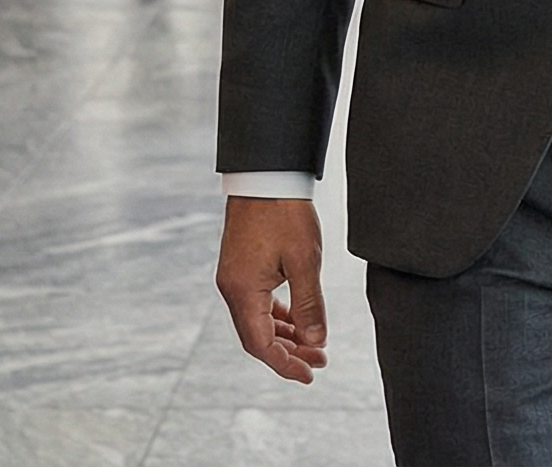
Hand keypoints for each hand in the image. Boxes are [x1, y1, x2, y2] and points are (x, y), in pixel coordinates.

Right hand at [218, 197, 327, 383]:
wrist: (267, 177)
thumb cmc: (285, 214)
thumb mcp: (305, 261)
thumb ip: (309, 305)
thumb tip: (315, 341)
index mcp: (243, 291)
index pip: (261, 345)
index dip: (285, 364)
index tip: (310, 374)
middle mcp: (232, 289)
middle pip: (257, 338)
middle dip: (288, 353)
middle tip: (319, 361)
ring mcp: (233, 278)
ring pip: (257, 321)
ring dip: (284, 335)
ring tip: (314, 344)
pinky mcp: (240, 268)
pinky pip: (257, 304)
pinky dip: (277, 316)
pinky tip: (297, 321)